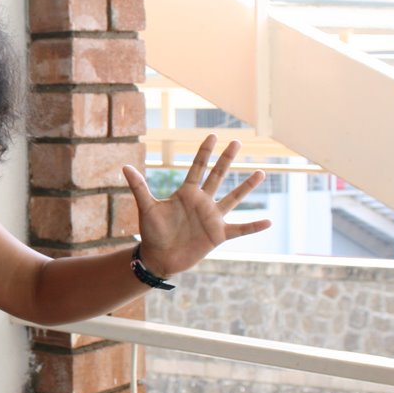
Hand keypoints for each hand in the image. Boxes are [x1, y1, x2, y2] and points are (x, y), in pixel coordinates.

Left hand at [122, 135, 270, 277]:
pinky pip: (240, 229)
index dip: (205, 152)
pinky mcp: (218, 235)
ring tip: (261, 172)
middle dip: (226, 159)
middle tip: (237, 142)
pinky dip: (253, 226)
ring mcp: (212, 218)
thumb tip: (124, 166)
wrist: (158, 258)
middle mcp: (202, 202)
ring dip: (246, 186)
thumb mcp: (146, 207)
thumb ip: (139, 187)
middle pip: (217, 176)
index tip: (213, 135)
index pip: (198, 168)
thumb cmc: (152, 232)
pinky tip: (269, 221)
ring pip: (233, 198)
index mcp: (186, 193)